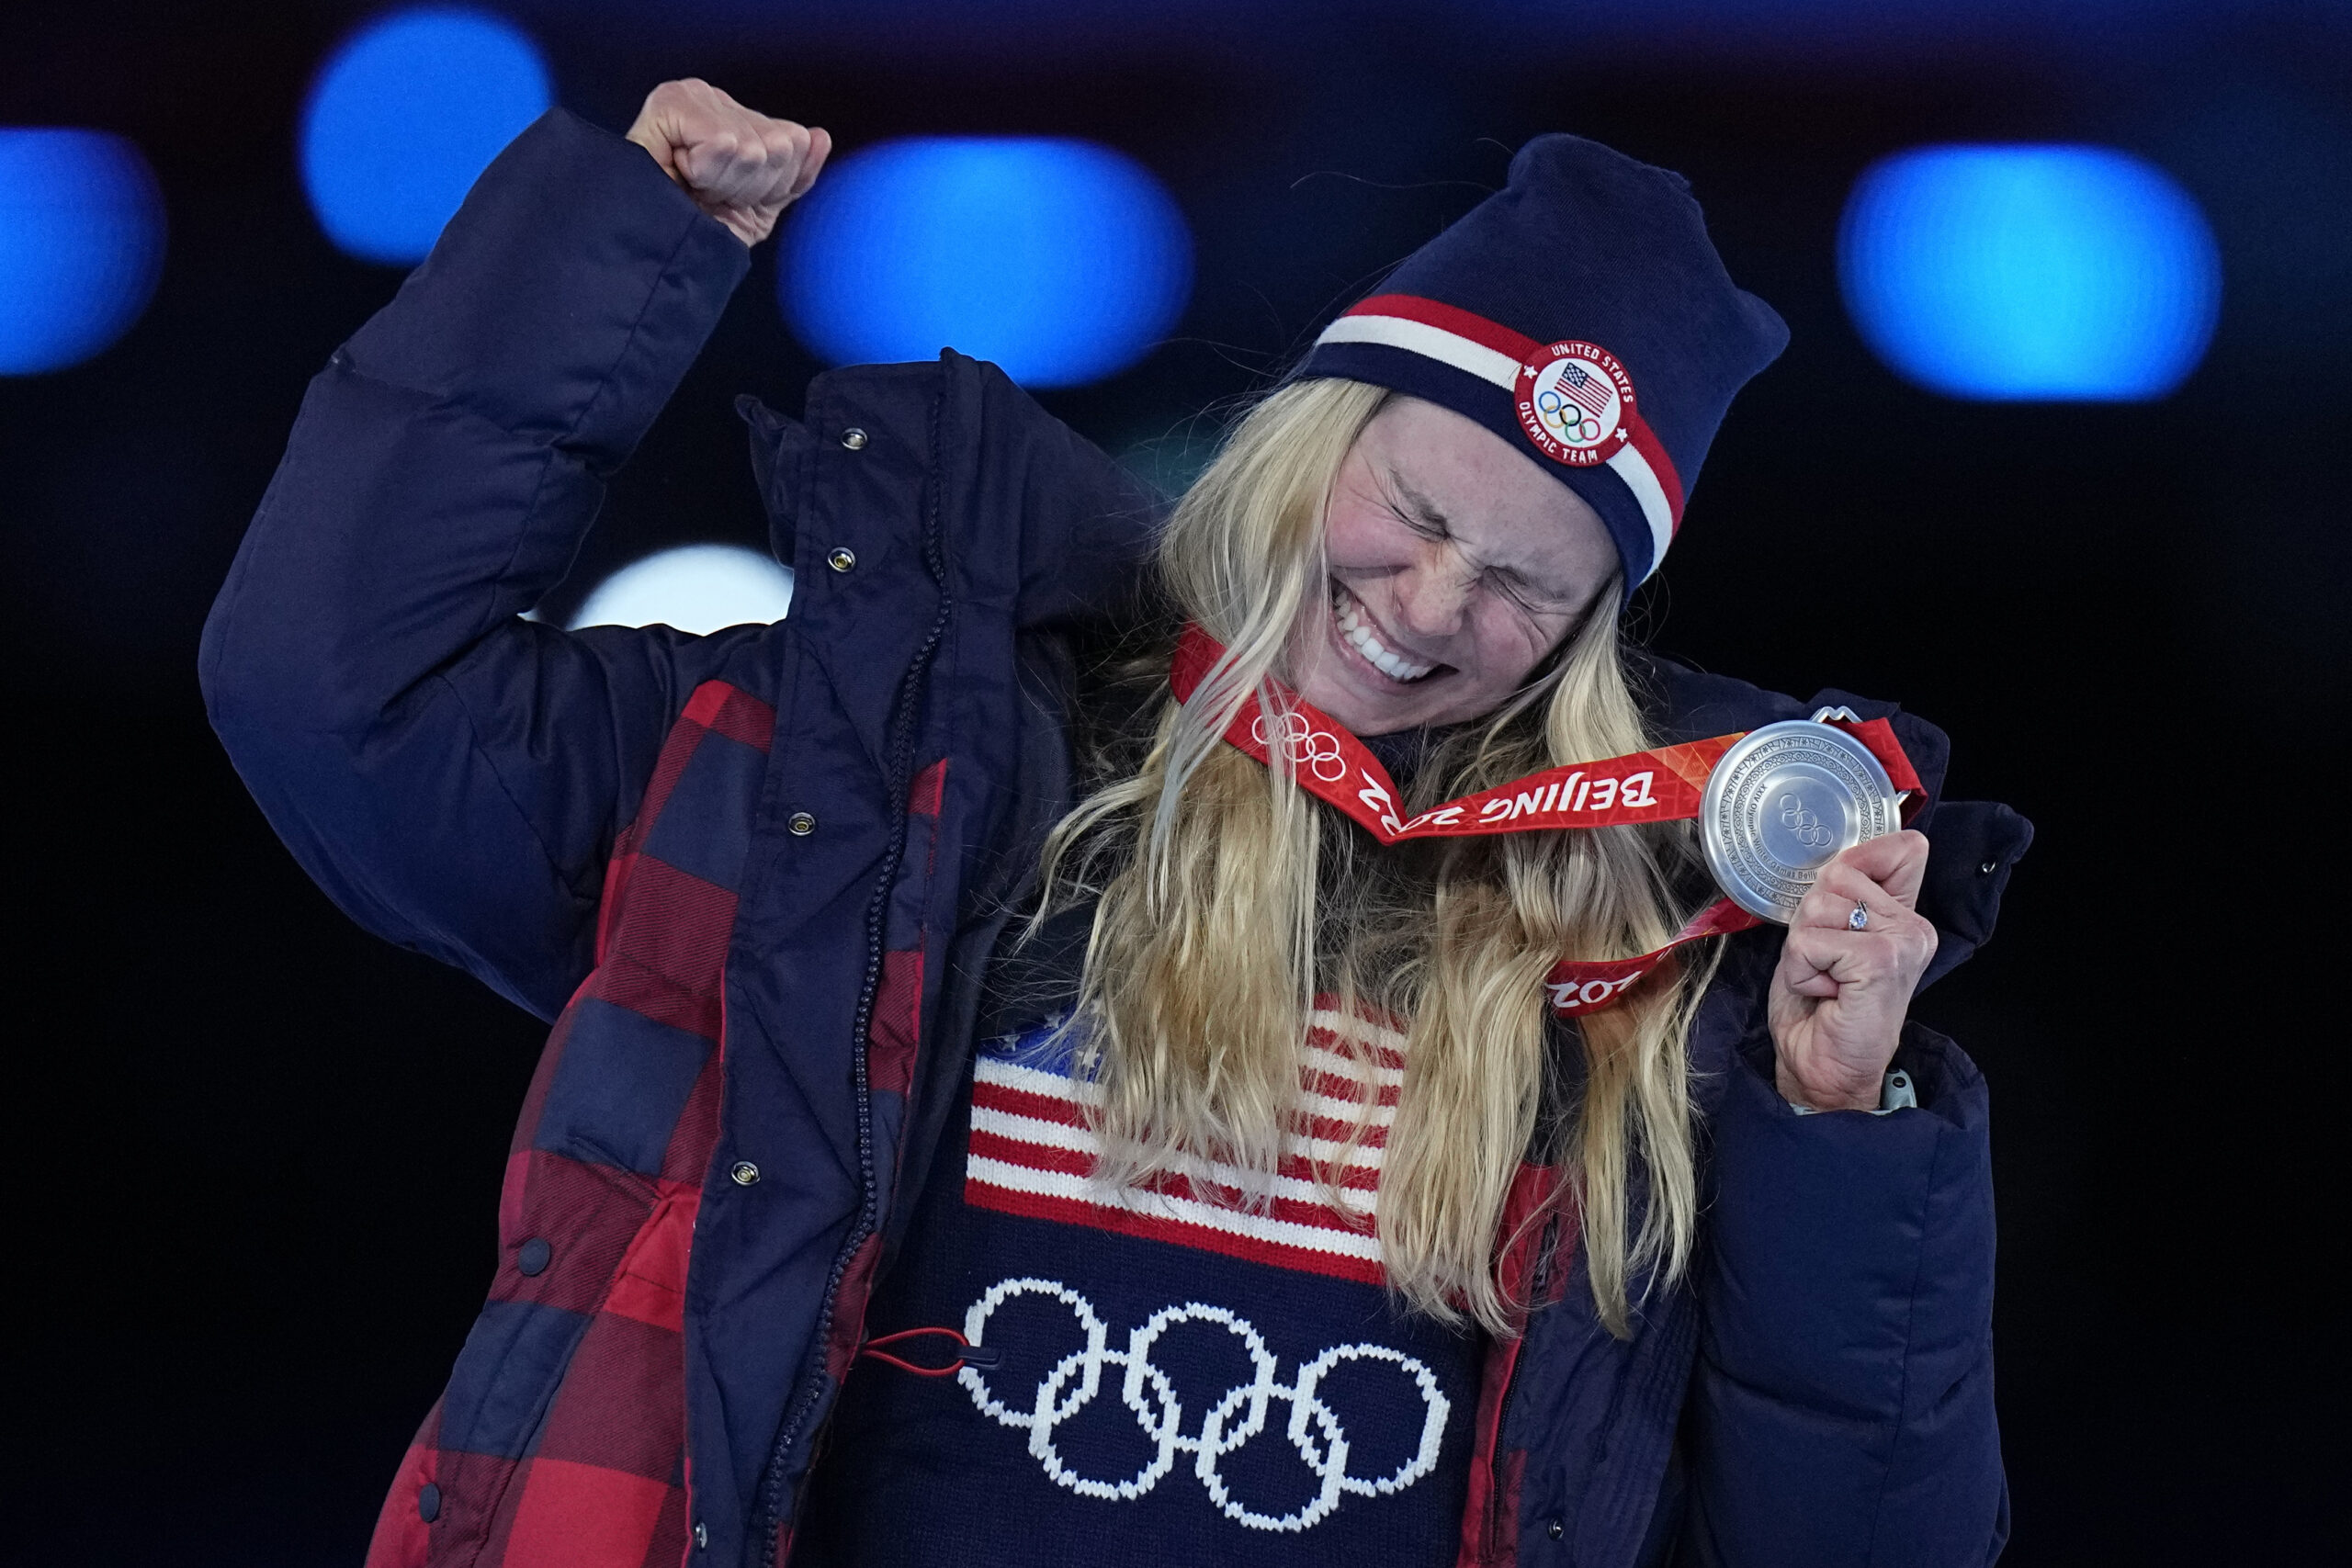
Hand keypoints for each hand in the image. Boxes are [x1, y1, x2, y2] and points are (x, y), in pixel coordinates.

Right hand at [624, 78, 830, 247]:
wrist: (650, 252)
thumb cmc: (695, 229)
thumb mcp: (758, 207)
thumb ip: (794, 173)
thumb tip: (818, 135)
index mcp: (739, 118)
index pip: (794, 144)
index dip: (767, 188)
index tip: (727, 198)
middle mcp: (718, 99)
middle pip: (778, 146)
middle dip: (748, 187)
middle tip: (708, 196)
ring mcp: (694, 96)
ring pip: (753, 148)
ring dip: (725, 184)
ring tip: (694, 189)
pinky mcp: (671, 102)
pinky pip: (723, 142)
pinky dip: (707, 173)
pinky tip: (682, 175)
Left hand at [1766, 831, 1938, 1110]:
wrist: (1823, 1068)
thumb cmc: (1821, 1008)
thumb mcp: (1825, 936)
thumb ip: (1842, 895)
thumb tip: (1838, 858)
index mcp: (1906, 915)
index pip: (1899, 848)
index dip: (1853, 866)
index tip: (1840, 917)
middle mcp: (1914, 926)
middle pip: (1838, 874)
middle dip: (1811, 919)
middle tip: (1826, 962)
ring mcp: (1903, 942)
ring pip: (1819, 906)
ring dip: (1803, 947)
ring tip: (1826, 978)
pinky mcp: (1881, 961)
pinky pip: (1811, 940)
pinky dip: (1803, 968)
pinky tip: (1826, 992)